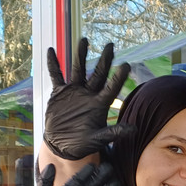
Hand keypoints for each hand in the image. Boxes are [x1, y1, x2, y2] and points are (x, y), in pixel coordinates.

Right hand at [44, 37, 130, 159]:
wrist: (62, 145)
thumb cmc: (82, 144)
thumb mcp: (98, 139)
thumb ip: (113, 133)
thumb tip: (134, 129)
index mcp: (100, 104)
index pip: (111, 88)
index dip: (118, 77)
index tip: (126, 65)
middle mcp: (89, 94)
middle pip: (98, 73)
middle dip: (104, 59)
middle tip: (111, 45)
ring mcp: (74, 91)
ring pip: (78, 69)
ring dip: (80, 55)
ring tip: (84, 40)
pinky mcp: (60, 93)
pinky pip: (56, 75)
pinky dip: (53, 64)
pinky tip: (51, 50)